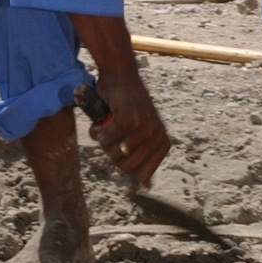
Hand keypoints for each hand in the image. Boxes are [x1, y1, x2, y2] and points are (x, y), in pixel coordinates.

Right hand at [91, 70, 170, 185]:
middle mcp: (157, 136)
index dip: (123, 163)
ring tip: (106, 127)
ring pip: (115, 153)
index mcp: (163, 144)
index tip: (121, 147)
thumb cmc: (127, 106)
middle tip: (110, 136)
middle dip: (111, 154)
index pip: (140, 174)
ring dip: (103, 142)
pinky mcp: (129, 118)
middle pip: (125, 166)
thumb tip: (146, 186)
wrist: (121, 76)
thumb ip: (144, 158)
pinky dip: (98, 132)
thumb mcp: (141, 135)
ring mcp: (145, 127)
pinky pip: (106, 138)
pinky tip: (99, 122)